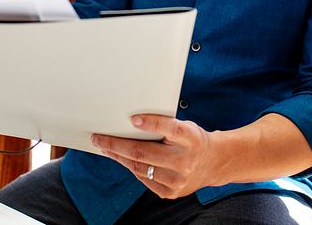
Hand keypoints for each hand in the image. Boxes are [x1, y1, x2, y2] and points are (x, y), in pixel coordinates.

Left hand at [91, 115, 216, 198]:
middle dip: (116, 144)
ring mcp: (177, 179)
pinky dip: (131, 167)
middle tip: (99, 138)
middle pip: (144, 152)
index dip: (150, 123)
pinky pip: (143, 178)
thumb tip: (130, 122)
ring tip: (105, 148)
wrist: (213, 163)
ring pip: (139, 167)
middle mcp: (185, 160)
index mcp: (190, 138)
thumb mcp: (185, 126)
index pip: (169, 128)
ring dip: (118, 157)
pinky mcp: (171, 192)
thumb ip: (164, 125)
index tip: (132, 119)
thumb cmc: (192, 140)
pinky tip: (122, 159)